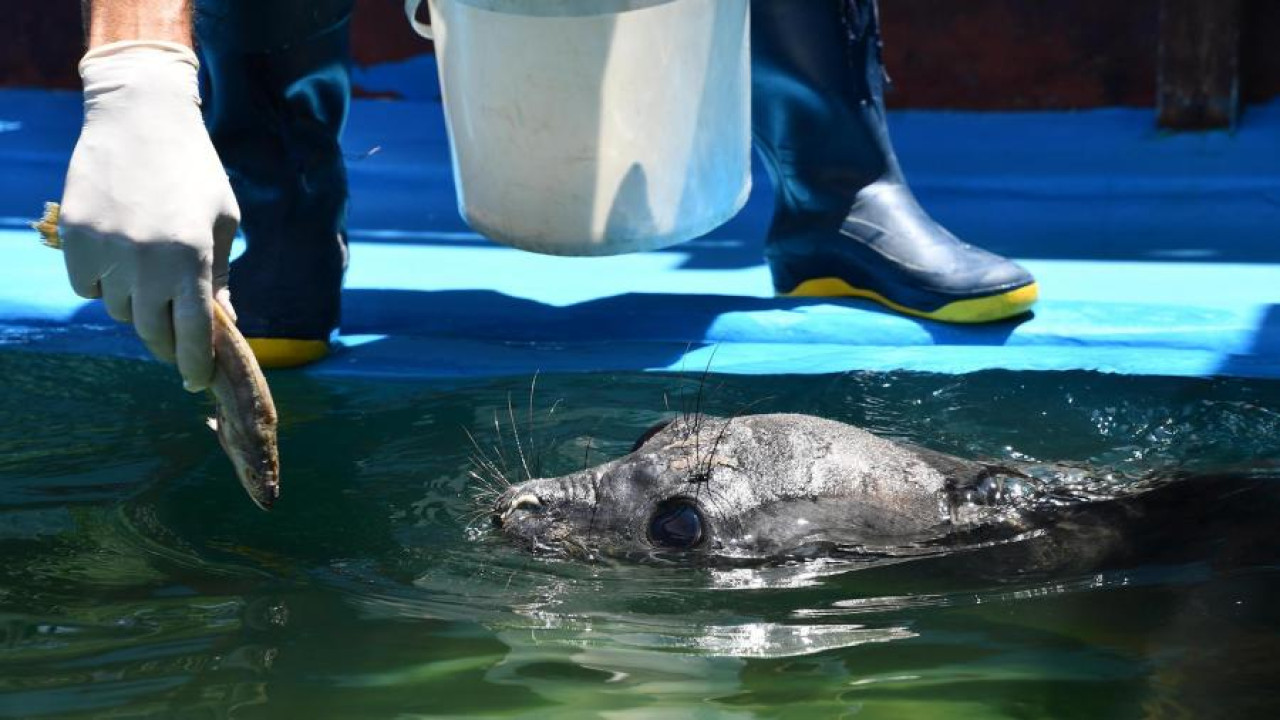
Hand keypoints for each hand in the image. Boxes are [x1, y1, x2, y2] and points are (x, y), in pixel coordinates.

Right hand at [60, 41, 239, 391]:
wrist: (140, 116)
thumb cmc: (194, 170)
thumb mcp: (222, 221)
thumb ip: (219, 275)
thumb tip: (225, 323)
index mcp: (192, 257)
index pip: (194, 332)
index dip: (196, 364)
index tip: (197, 381)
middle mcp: (147, 259)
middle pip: (152, 331)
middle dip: (168, 344)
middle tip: (177, 342)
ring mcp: (106, 249)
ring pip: (118, 310)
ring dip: (136, 307)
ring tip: (150, 279)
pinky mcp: (74, 237)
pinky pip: (86, 287)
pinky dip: (103, 285)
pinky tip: (119, 259)